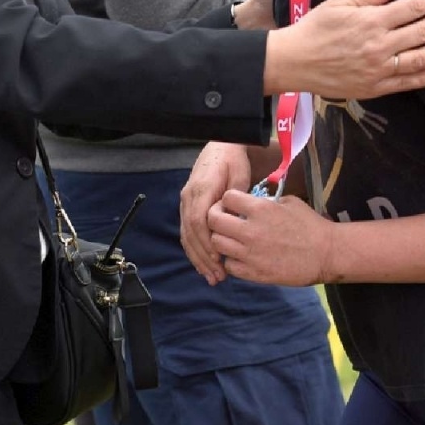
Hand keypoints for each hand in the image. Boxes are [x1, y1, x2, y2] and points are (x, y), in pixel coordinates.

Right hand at [180, 143, 250, 283]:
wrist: (220, 147)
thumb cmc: (233, 161)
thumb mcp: (239, 176)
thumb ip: (234, 198)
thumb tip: (232, 219)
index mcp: (201, 189)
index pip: (199, 221)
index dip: (207, 242)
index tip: (219, 260)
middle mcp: (189, 197)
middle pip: (191, 233)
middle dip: (203, 257)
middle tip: (218, 277)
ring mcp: (186, 202)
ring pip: (187, 236)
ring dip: (198, 259)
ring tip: (212, 277)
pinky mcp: (188, 207)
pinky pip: (188, 233)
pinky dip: (195, 251)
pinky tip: (204, 265)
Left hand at [208, 190, 332, 286]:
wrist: (327, 254)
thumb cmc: (310, 225)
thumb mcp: (288, 202)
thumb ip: (264, 201)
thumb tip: (247, 202)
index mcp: (261, 208)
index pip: (226, 197)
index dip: (228, 200)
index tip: (233, 205)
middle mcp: (251, 230)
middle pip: (213, 220)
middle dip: (216, 218)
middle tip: (224, 222)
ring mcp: (250, 253)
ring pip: (216, 244)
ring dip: (221, 240)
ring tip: (232, 240)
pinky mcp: (254, 273)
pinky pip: (229, 265)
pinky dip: (232, 261)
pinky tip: (242, 257)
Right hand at [264, 0, 424, 98]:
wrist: (293, 63)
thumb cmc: (314, 29)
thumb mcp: (339, 4)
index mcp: (371, 20)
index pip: (414, 7)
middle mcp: (379, 44)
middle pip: (424, 31)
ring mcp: (379, 68)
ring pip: (422, 58)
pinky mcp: (375, 87)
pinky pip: (408, 82)